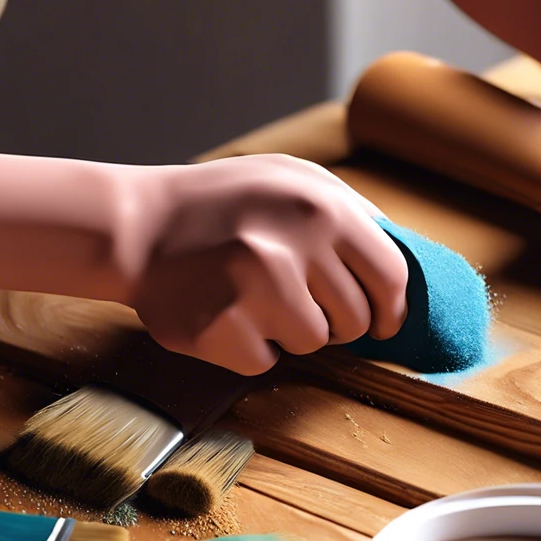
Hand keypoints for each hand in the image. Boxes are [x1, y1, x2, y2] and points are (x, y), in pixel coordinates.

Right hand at [121, 154, 407, 374]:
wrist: (134, 225)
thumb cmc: (225, 202)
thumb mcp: (295, 178)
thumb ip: (353, 213)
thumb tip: (406, 257)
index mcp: (323, 206)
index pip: (391, 276)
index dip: (392, 308)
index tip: (383, 322)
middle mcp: (293, 245)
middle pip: (355, 320)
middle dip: (337, 321)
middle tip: (297, 300)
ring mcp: (254, 289)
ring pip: (313, 343)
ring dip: (290, 332)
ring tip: (254, 298)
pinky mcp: (219, 328)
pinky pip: (264, 362)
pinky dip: (248, 348)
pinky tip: (225, 314)